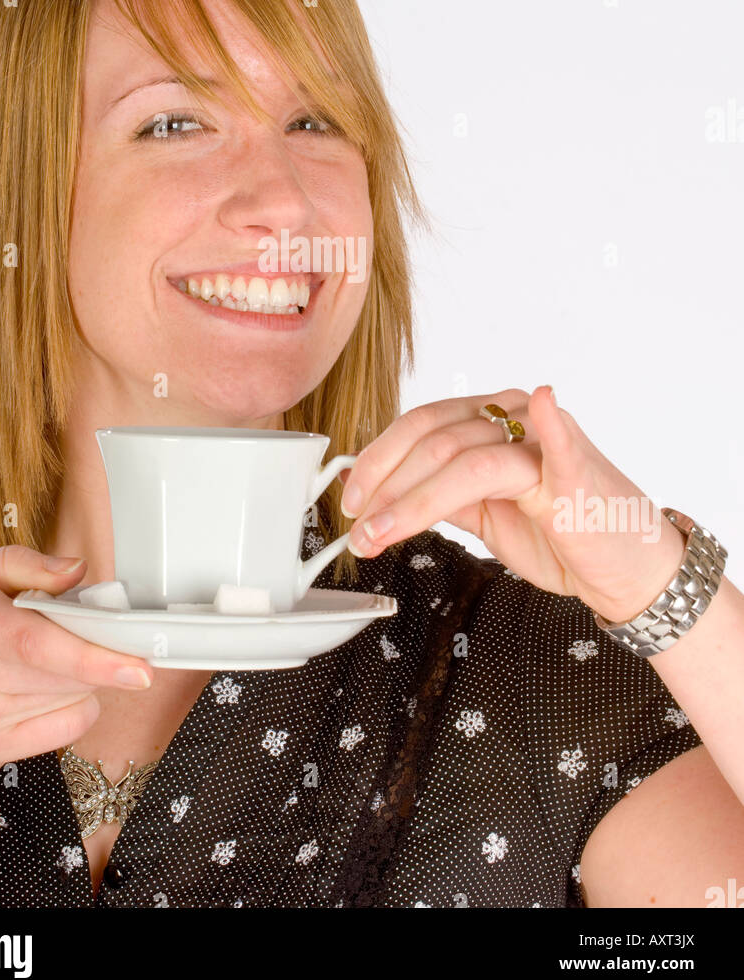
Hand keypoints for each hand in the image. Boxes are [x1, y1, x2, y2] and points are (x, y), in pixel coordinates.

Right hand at [0, 545, 154, 784]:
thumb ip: (20, 564)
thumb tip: (76, 570)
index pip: (39, 644)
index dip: (95, 655)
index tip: (138, 664)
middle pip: (66, 674)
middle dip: (92, 649)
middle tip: (83, 627)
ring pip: (70, 702)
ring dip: (80, 677)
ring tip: (47, 656)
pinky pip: (60, 732)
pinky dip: (71, 706)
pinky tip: (46, 687)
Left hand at [339, 386, 687, 623]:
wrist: (627, 572)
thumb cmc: (563, 539)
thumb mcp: (486, 517)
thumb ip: (442, 497)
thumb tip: (380, 495)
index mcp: (492, 423)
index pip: (422, 424)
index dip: (378, 459)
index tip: (350, 499)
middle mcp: (516, 419)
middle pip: (434, 436)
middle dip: (385, 485)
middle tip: (359, 526)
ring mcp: (546, 442)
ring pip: (464, 457)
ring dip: (413, 499)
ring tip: (382, 532)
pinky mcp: (576, 471)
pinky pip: (559, 442)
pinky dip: (551, 426)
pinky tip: (543, 407)